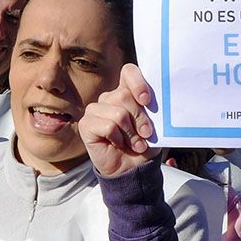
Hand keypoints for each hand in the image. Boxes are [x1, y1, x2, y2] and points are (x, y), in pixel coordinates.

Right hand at [80, 63, 159, 177]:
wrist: (134, 168)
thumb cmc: (144, 144)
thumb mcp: (154, 124)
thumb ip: (151, 109)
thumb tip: (152, 100)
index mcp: (126, 92)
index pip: (129, 72)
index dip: (138, 82)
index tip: (147, 100)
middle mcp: (109, 98)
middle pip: (124, 96)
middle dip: (140, 118)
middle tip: (146, 134)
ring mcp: (95, 110)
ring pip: (118, 113)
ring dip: (131, 133)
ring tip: (135, 143)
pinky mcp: (87, 124)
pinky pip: (108, 126)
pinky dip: (118, 139)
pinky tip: (118, 144)